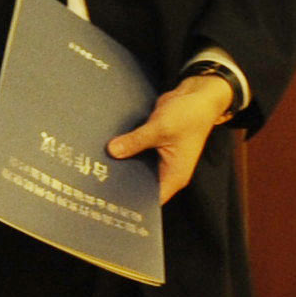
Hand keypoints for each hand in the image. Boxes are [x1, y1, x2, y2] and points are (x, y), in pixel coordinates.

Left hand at [105, 71, 237, 204]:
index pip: (151, 199)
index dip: (132, 202)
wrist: (197, 94)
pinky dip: (126, 151)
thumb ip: (135, 141)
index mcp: (174, 176)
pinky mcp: (154, 146)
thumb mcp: (160, 128)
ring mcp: (161, 159)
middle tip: (98, 182)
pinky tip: (108, 150)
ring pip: (137, 168)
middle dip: (122, 182)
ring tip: (98, 166)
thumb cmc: (190, 115)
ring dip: (123, 164)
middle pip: (141, 185)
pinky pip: (137, 153)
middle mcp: (168, 171)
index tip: (110, 200)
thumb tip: (112, 151)